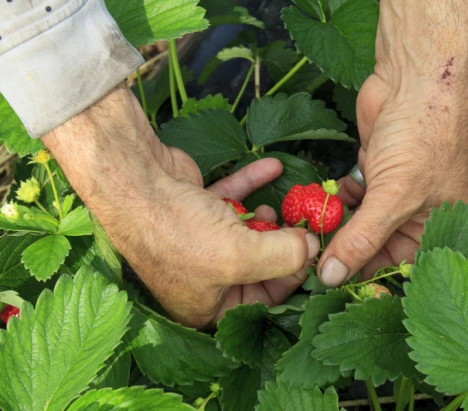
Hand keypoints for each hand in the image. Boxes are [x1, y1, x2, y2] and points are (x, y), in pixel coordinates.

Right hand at [42, 84, 319, 328]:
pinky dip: (252, 185)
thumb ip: (285, 257)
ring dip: (269, 216)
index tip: (313, 253)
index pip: (262, 301)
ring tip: (283, 204)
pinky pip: (232, 200)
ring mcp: (199, 242)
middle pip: (258, 265)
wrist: (131, 181)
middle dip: (283, 243)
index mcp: (207, 306)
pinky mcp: (197, 210)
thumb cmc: (179, 232)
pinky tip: (273, 167)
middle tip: (305, 224)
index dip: (292, 278)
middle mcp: (203, 278)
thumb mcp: (241, 255)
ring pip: (246, 232)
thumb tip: (313, 248)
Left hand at [317, 1, 467, 285]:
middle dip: (345, 251)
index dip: (366, 279)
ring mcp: (392, 194)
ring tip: (312, 229)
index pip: (399, 269)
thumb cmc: (422, 137)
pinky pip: (350, 200)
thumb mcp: (395, 195)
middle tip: (310, 259)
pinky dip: (336, 200)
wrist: (414, 78)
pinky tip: (324, 199)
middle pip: (375, 249)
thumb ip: (362, 239)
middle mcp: (415, 216)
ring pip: (358, 224)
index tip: (329, 287)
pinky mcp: (372, 174)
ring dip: (336, 225)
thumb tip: (332, 277)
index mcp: (436, 229)